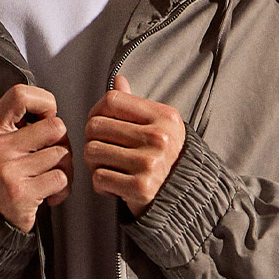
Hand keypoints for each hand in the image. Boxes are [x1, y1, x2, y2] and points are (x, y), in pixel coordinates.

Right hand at [0, 83, 70, 231]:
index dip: (45, 103)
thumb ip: (18, 121)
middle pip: (55, 127)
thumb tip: (52, 110)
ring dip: (63, 167)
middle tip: (50, 154)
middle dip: (61, 141)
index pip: (21, 95)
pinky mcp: (21, 193)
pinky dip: (62, 188)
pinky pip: (61, 178)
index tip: (46, 118)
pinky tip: (47, 194)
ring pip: (62, 154)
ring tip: (46, 177)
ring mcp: (7, 171)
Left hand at [85, 73, 184, 215]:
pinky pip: (99, 178)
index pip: (112, 100)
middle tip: (103, 150)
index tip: (99, 123)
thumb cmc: (167, 159)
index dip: (96, 111)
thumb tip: (118, 79)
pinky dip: (101, 184)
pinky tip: (113, 185)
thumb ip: (135, 104)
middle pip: (96, 126)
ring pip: (92, 151)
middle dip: (92, 139)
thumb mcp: (160, 126)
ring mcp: (150, 163)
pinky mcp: (140, 187)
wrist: (187, 198)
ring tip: (108, 167)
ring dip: (93, 163)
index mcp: (164, 117)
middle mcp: (159, 137)